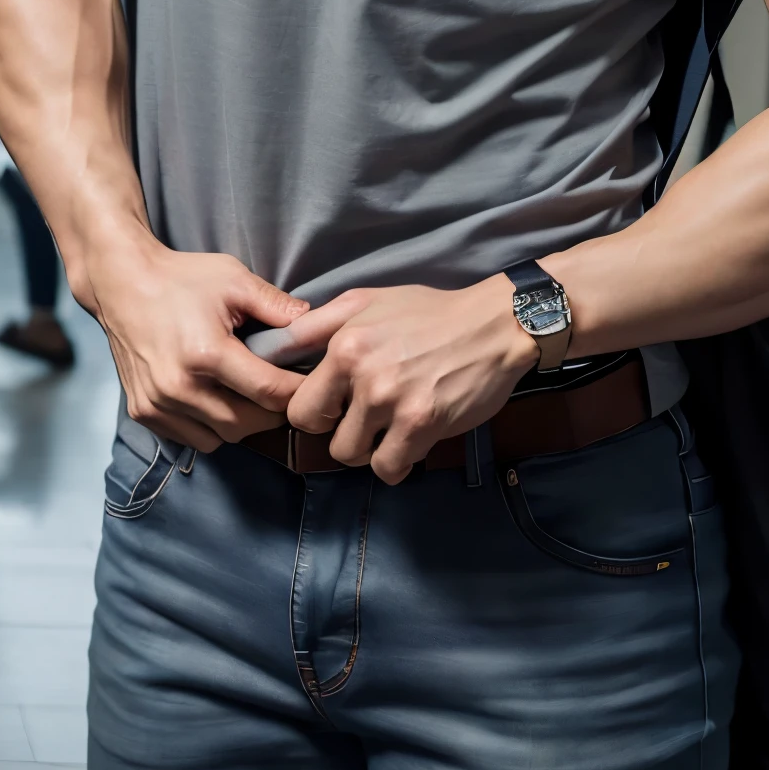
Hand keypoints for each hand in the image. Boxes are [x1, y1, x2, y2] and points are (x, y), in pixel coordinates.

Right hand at [86, 229, 309, 452]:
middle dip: (271, 414)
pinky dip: (209, 427)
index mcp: (206, 353)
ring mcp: (157, 404)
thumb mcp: (234, 279)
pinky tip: (217, 399)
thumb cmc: (181, 278)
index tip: (311, 386)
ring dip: (241, 425)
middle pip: (244, 424)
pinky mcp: (143, 412)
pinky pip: (189, 437)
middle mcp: (179, 387)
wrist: (121, 284)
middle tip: (284, 394)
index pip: (267, 391)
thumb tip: (313, 323)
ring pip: (218, 438)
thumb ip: (275, 304)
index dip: (296, 392)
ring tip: (250, 397)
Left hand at [283, 277, 537, 483]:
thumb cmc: (430, 313)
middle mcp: (364, 375)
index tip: (335, 410)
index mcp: (345, 345)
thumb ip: (317, 325)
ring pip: (356, 457)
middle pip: (327, 440)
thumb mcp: (367, 301)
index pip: (300, 407)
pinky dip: (398, 460)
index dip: (316, 414)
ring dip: (372, 449)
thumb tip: (275, 348)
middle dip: (344, 434)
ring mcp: (394, 402)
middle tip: (368, 420)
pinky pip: (390, 468)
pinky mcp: (422, 425)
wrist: (493, 326)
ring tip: (392, 426)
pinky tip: (411, 439)